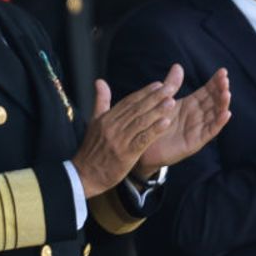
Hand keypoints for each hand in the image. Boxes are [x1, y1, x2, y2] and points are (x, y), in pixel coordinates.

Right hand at [72, 66, 181, 197]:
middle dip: (154, 97)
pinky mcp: (125, 154)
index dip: (144, 92)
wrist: (84, 174)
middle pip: (136, 109)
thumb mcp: (94, 122)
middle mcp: (112, 126)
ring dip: (157, 111)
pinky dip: (154, 131)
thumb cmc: (91, 149)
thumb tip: (100, 81)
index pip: (128, 102)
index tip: (159, 84)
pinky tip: (166, 124)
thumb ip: (100, 101)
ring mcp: (119, 140)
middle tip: (170, 87)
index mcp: (106, 118)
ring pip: (140, 122)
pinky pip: (142, 139)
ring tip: (171, 102)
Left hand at [136, 67, 230, 175]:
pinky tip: (225, 113)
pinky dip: (218, 123)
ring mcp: (198, 129)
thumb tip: (178, 65)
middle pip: (214, 101)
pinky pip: (210, 131)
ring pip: (215, 114)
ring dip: (222, 104)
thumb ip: (172, 85)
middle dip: (221, 90)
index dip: (215, 82)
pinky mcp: (195, 142)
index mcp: (190, 105)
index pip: (207, 91)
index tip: (223, 71)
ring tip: (227, 93)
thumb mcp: (163, 102)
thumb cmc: (154, 124)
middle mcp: (197, 116)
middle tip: (225, 79)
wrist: (143, 148)